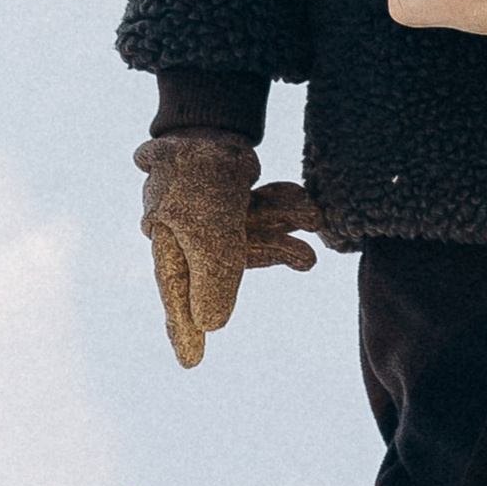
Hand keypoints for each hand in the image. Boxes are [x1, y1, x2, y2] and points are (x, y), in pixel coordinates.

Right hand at [136, 131, 320, 370]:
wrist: (209, 123)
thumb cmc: (198, 177)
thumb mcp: (209, 229)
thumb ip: (215, 276)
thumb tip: (214, 326)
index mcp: (172, 250)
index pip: (179, 300)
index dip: (185, 331)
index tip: (191, 363)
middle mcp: (188, 238)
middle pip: (231, 265)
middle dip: (272, 253)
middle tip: (308, 259)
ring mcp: (211, 220)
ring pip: (254, 236)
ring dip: (284, 225)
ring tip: (314, 216)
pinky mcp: (230, 202)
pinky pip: (260, 215)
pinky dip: (282, 208)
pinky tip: (305, 203)